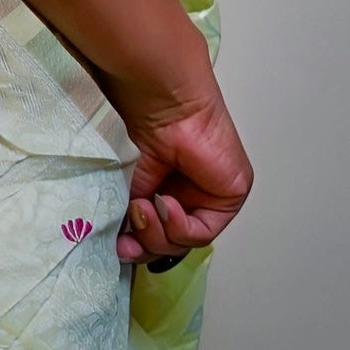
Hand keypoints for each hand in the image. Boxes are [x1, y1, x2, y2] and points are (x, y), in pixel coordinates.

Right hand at [109, 78, 253, 266]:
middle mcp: (193, 193)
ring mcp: (212, 195)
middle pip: (172, 242)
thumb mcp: (134, 179)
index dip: (140, 244)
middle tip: (125, 245)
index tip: (118, 247)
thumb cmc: (144, 124)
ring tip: (141, 211)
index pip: (160, 232)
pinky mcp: (231, 193)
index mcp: (170, 186)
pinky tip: (164, 204)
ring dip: (158, 234)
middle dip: (147, 245)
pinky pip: (203, 231)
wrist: (163, 102)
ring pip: (186, 241)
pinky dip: (179, 225)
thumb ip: (133, 211)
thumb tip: (120, 245)